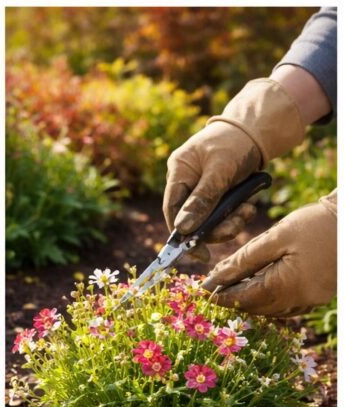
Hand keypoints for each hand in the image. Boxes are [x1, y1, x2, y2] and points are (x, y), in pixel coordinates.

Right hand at [162, 79, 305, 261]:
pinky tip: (249, 206)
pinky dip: (238, 215)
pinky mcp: (219, 195)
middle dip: (214, 228)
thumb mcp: (221, 168)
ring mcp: (203, 190)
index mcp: (179, 171)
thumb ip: (202, 199)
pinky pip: (224, 214)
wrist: (260, 129)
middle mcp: (187, 182)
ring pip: (210, 220)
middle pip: (191, 219)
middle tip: (234, 229)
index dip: (180, 233)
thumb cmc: (237, 142)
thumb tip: (182, 229)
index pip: (172, 208)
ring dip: (230, 222)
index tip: (196, 252)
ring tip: (248, 211)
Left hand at [202, 192, 335, 316]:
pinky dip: (269, 298)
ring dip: (250, 300)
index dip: (221, 296)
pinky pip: (288, 305)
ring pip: (271, 308)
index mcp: (288, 286)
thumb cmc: (316, 223)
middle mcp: (301, 299)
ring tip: (231, 286)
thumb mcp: (276, 237)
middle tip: (213, 288)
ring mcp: (313, 300)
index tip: (202, 291)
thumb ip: (243, 260)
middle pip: (257, 306)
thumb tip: (215, 277)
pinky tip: (258, 286)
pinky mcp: (320, 295)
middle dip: (233, 298)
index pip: (244, 298)